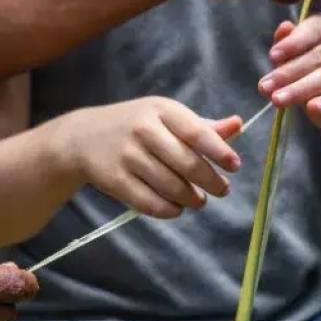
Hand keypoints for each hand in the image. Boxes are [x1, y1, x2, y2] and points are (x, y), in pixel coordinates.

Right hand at [56, 97, 242, 217]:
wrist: (82, 138)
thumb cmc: (134, 125)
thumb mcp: (165, 116)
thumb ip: (201, 126)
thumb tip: (238, 125)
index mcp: (161, 110)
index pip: (196, 133)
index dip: (219, 152)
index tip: (235, 166)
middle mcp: (143, 130)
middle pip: (187, 164)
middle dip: (211, 181)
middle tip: (222, 189)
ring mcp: (127, 156)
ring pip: (171, 186)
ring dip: (191, 198)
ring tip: (198, 200)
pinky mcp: (115, 180)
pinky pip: (151, 203)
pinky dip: (170, 210)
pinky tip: (176, 207)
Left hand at [259, 14, 320, 128]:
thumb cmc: (306, 71)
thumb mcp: (291, 57)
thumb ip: (285, 44)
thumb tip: (284, 28)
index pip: (312, 30)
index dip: (292, 43)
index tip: (272, 56)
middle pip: (317, 56)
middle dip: (288, 72)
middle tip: (265, 86)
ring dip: (300, 89)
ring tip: (278, 100)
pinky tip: (312, 109)